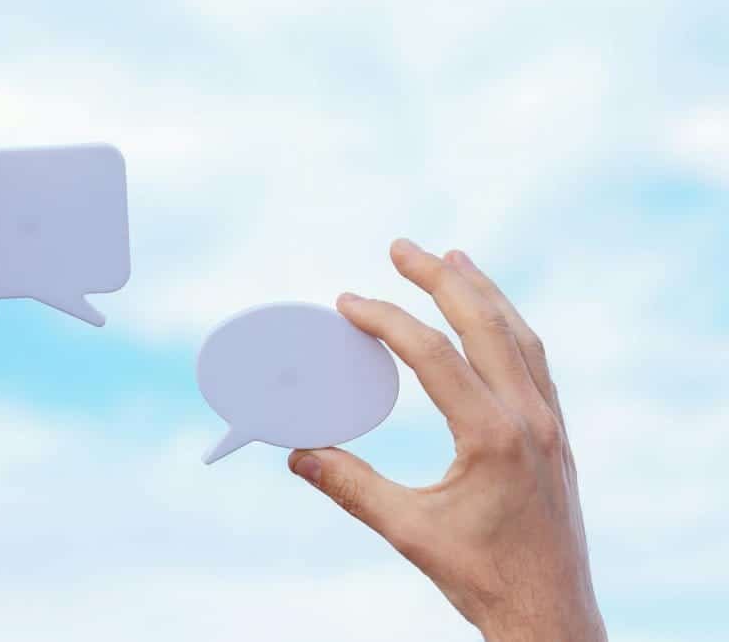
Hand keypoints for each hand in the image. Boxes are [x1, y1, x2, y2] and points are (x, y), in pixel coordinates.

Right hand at [289, 239, 604, 640]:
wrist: (551, 616)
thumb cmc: (482, 579)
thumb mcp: (409, 532)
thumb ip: (350, 486)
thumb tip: (294, 453)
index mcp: (494, 437)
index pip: (435, 355)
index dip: (387, 320)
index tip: (348, 301)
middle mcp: (531, 418)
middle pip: (485, 324)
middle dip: (440, 278)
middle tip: (399, 247)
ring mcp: (551, 424)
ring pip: (520, 335)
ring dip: (483, 292)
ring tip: (452, 258)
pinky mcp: (557, 436)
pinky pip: (535, 361)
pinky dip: (509, 326)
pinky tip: (491, 319)